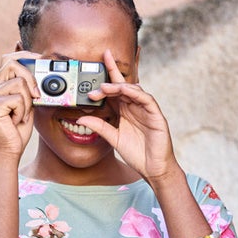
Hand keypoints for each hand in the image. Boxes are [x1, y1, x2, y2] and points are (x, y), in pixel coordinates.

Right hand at [0, 51, 40, 158]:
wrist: (10, 150)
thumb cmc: (18, 129)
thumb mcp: (28, 104)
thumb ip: (30, 88)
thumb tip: (39, 69)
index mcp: (0, 85)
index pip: (9, 59)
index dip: (24, 54)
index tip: (40, 59)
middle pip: (13, 64)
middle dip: (31, 78)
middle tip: (36, 97)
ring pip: (19, 83)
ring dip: (28, 102)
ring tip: (22, 115)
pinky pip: (18, 99)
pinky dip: (23, 111)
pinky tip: (16, 121)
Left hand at [77, 49, 179, 182]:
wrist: (153, 169)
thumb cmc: (137, 154)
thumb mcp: (113, 138)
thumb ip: (99, 127)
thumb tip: (81, 118)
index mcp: (125, 111)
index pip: (114, 91)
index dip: (106, 77)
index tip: (95, 68)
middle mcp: (135, 107)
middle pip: (123, 85)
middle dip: (112, 74)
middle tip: (98, 71)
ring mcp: (146, 110)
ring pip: (134, 90)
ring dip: (119, 86)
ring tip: (104, 87)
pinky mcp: (156, 115)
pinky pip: (146, 99)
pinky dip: (135, 93)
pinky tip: (124, 91)